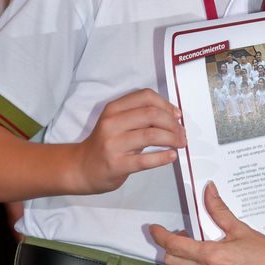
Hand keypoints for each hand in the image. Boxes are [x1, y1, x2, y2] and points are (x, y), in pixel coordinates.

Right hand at [71, 89, 185, 193]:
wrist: (82, 168)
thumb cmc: (106, 144)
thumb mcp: (118, 123)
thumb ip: (140, 117)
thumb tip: (174, 116)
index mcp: (113, 109)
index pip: (145, 97)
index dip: (166, 104)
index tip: (177, 115)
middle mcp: (111, 123)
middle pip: (151, 114)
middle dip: (173, 123)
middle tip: (181, 133)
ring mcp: (113, 144)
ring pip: (151, 135)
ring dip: (172, 138)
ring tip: (180, 143)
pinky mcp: (116, 164)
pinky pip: (145, 160)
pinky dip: (163, 157)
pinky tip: (172, 156)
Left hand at [155, 182, 264, 264]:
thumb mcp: (243, 229)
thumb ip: (220, 210)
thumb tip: (208, 190)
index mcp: (212, 255)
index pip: (174, 244)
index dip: (160, 235)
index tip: (155, 229)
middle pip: (173, 261)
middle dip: (171, 247)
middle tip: (182, 238)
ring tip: (183, 259)